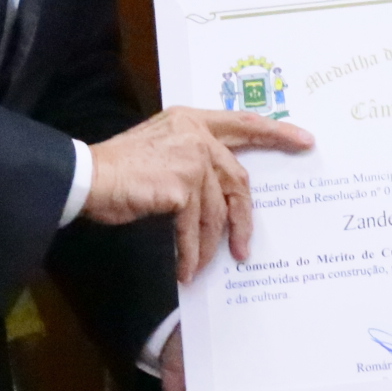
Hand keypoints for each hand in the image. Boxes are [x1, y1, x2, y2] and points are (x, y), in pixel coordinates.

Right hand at [86, 107, 311, 279]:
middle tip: (245, 249)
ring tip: (201, 265)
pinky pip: (195, 228)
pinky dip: (191, 252)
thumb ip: (192, 160)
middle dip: (243, 219)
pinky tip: (186, 269)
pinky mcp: (182, 186)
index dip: (276, 133)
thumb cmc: (119, 169)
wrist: (87, 177)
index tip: (304, 141)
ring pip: (216, 211)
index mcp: (192, 120)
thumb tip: (221, 199)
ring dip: (209, 245)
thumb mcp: (161, 150)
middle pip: (238, 181)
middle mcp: (196, 134)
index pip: (244, 123)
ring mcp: (192, 158)